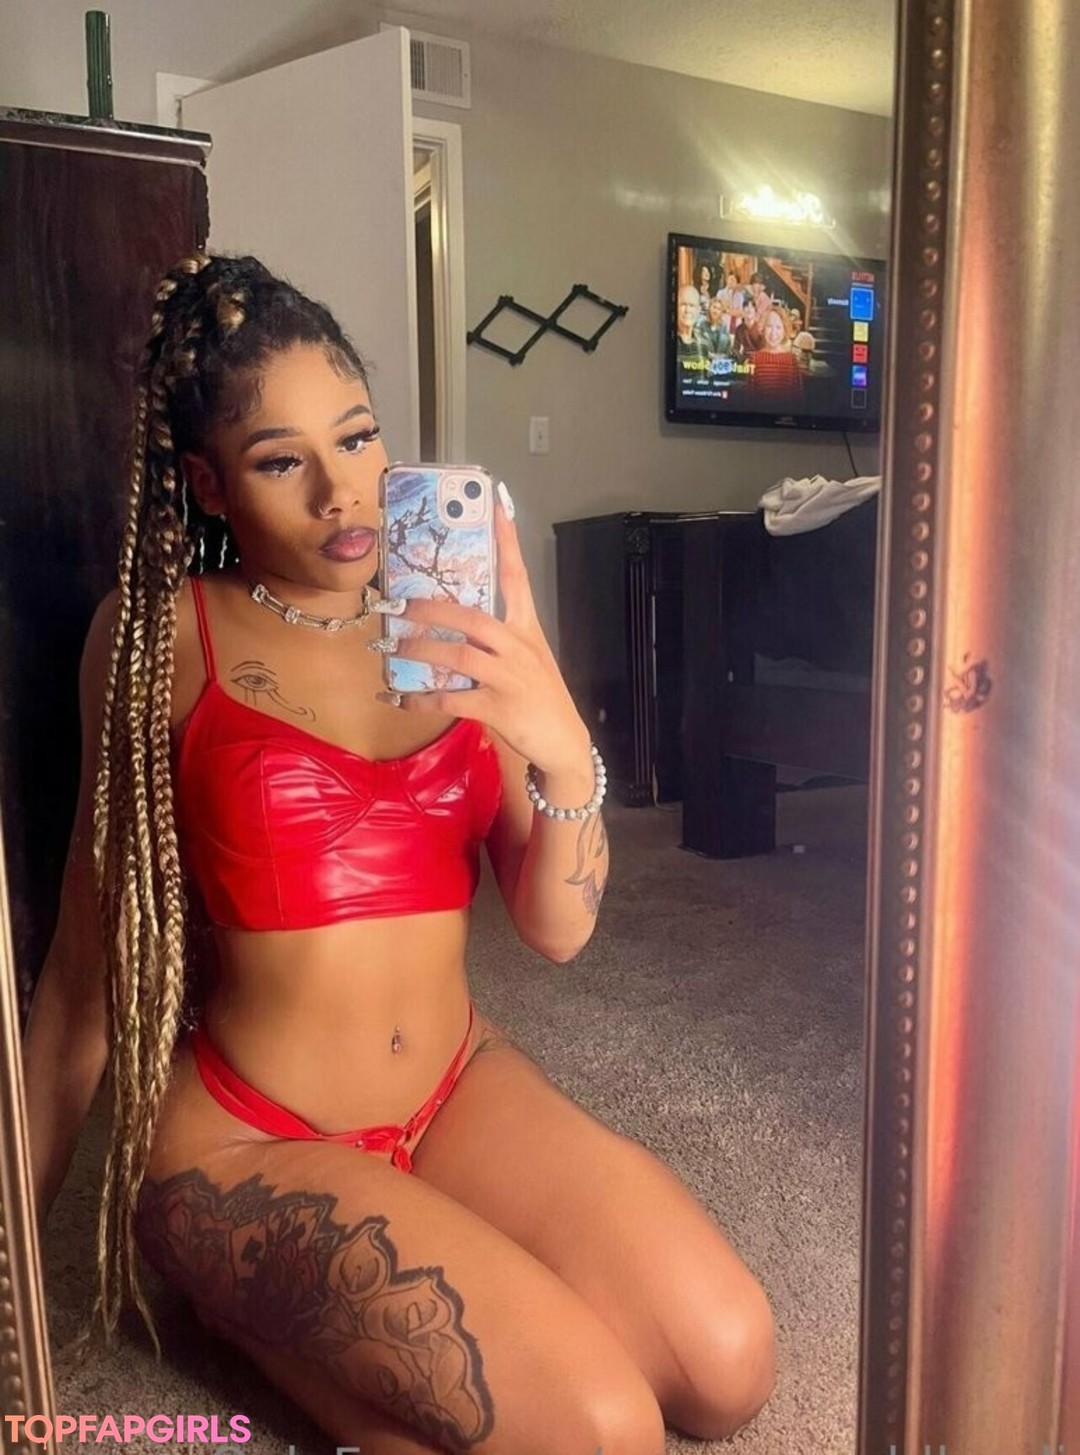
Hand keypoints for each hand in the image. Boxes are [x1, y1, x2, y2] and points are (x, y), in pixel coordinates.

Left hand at [373, 486, 591, 779]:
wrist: (563, 742)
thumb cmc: (540, 696)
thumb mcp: (527, 658)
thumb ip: (497, 637)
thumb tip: (455, 619)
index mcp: (526, 629)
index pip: (517, 576)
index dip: (506, 540)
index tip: (495, 504)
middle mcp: (518, 648)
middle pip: (472, 617)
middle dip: (430, 609)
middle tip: (396, 605)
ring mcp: (509, 678)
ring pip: (458, 655)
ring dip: (418, 651)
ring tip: (389, 648)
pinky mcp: (498, 709)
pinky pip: (451, 699)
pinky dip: (421, 699)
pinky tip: (398, 698)